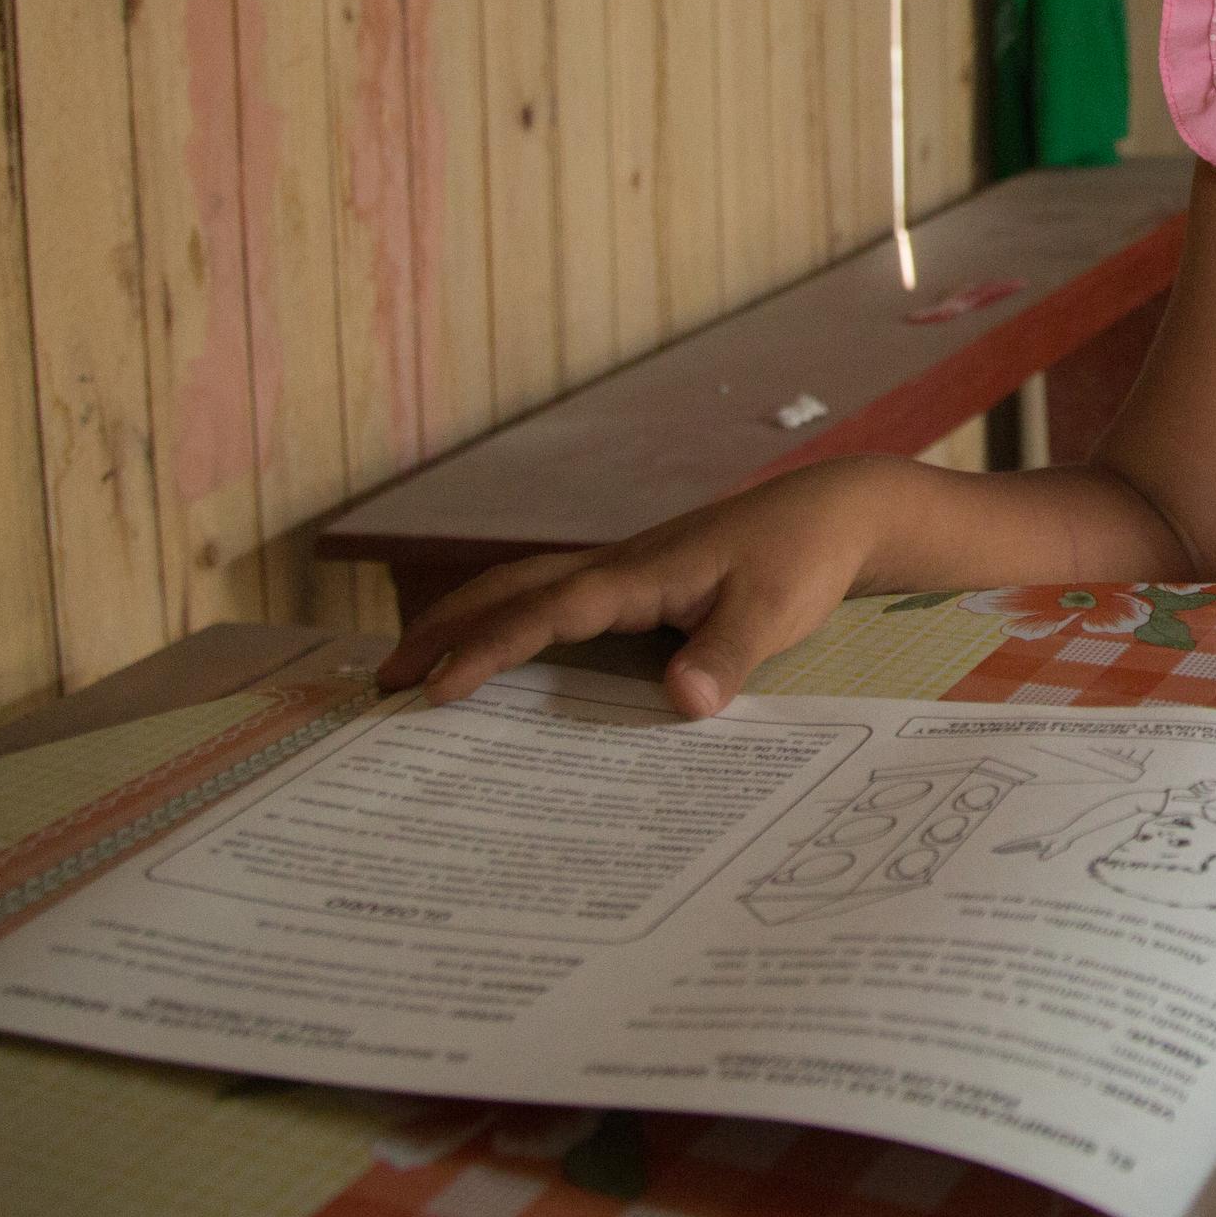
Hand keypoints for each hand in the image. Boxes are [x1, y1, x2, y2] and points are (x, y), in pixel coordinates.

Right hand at [376, 459, 899, 718]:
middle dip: (444, 630)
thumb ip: (728, 654)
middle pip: (509, 591)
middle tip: (383, 680)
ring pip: (525, 590)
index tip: (436, 692)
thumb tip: (683, 702)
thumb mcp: (775, 610)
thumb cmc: (802, 558)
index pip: (544, 613)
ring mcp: (624, 575)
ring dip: (469, 622)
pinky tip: (504, 659)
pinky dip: (513, 624)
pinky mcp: (639, 586)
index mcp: (636, 575)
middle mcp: (617, 569)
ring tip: (416, 668)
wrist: (832, 514)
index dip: (489, 652)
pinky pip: (555, 604)